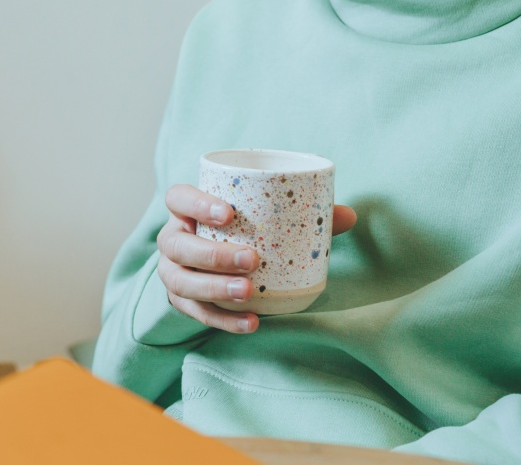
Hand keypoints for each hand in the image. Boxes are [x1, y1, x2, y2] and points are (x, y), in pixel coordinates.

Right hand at [156, 183, 356, 333]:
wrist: (214, 260)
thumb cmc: (241, 229)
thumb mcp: (260, 217)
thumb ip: (300, 213)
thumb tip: (347, 215)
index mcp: (186, 209)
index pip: (178, 197)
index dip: (197, 204)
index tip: (229, 213)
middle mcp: (172, 239)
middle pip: (178, 245)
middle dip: (213, 254)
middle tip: (250, 260)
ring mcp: (172, 272)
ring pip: (182, 282)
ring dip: (215, 288)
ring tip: (249, 293)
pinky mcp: (181, 302)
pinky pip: (197, 314)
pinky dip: (223, 320)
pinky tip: (251, 322)